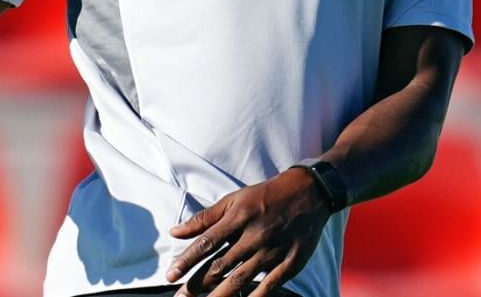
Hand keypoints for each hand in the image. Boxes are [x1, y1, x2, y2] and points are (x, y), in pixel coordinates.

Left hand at [166, 167, 332, 296]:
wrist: (310, 192)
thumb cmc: (266, 196)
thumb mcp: (234, 200)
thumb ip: (205, 218)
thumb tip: (174, 232)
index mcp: (239, 217)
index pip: (207, 242)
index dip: (187, 260)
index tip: (170, 275)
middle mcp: (254, 235)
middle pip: (220, 265)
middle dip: (197, 285)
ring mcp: (273, 251)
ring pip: (241, 279)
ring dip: (219, 295)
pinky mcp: (291, 262)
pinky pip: (269, 286)